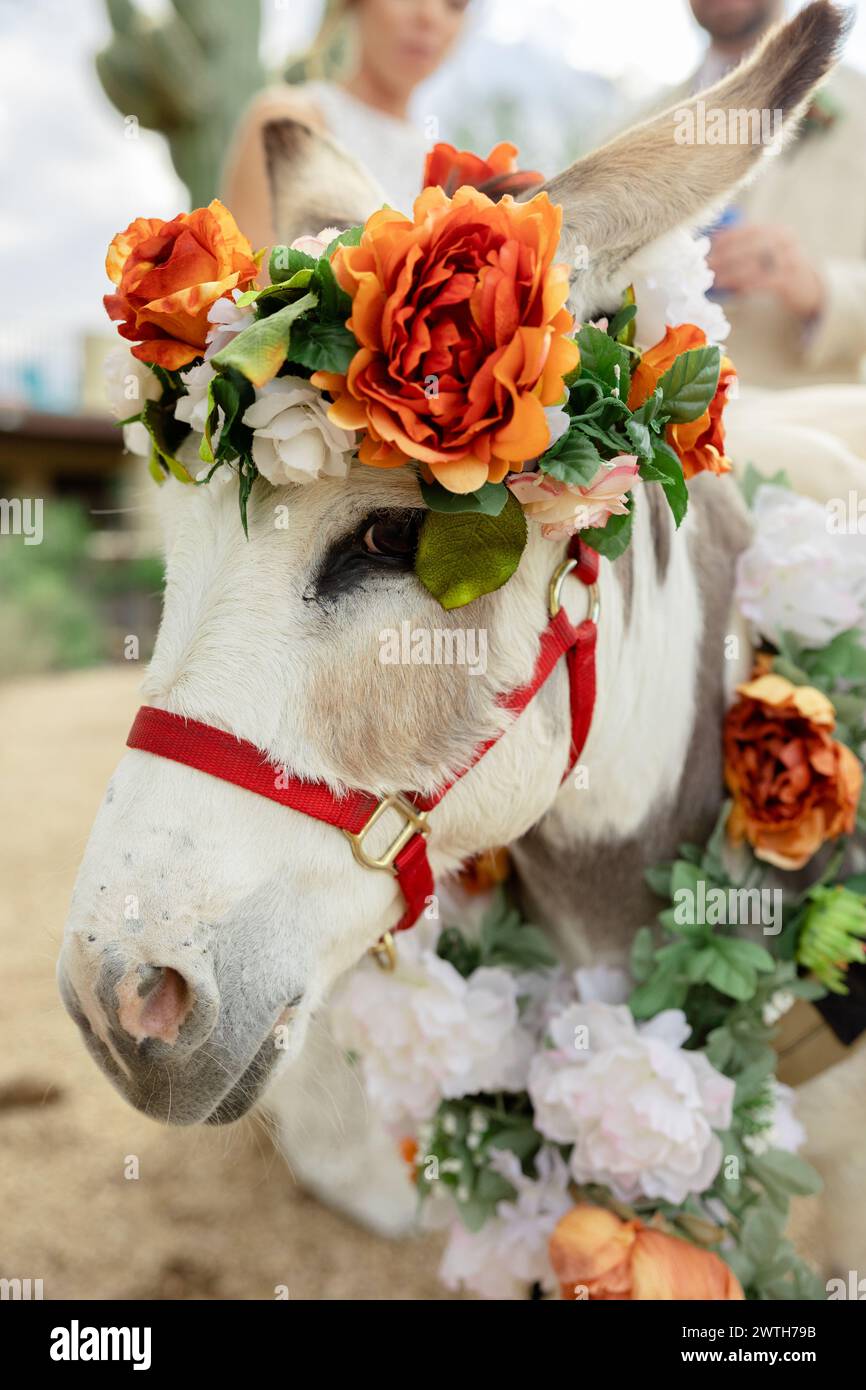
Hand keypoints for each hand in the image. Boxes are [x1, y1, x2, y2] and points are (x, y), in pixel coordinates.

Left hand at [707, 224, 824, 320]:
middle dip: (725, 257)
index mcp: (776, 230)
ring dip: (732, 273)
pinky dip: (748, 285)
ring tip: (717, 280)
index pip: (747, 230)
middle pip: (749, 246)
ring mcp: (790, 258)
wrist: (809, 287)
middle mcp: (785, 240)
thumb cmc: (779, 270)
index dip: (726, 238)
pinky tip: (736, 290)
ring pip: (755, 264)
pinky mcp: (791, 279)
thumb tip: (713, 255)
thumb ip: (745, 250)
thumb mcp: (767, 253)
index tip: (708, 249)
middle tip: (707, 267)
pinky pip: (765, 281)